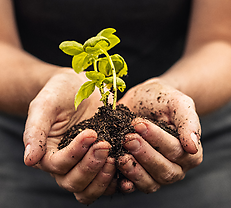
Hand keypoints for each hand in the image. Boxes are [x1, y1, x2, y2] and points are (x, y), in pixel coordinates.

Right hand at [23, 69, 115, 203]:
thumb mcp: (43, 106)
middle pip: (73, 183)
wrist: (78, 86)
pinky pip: (108, 183)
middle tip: (105, 145)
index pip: (58, 165)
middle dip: (91, 167)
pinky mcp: (102, 163)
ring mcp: (84, 166)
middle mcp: (64, 165)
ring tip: (115, 157)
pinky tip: (127, 166)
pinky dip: (118, 181)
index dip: (75, 154)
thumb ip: (34, 131)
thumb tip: (29, 160)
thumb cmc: (57, 93)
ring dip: (103, 179)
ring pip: (89, 190)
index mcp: (46, 154)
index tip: (91, 133)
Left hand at [117, 78, 202, 192]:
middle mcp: (175, 168)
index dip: (157, 139)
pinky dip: (124, 182)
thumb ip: (188, 121)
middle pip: (164, 171)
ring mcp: (155, 175)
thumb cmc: (162, 100)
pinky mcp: (137, 176)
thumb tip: (192, 146)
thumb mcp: (177, 102)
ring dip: (134, 170)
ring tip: (120, 155)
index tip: (139, 125)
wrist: (141, 99)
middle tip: (128, 138)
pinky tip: (115, 170)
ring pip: (150, 183)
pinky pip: (133, 186)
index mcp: (190, 153)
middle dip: (144, 154)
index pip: (176, 151)